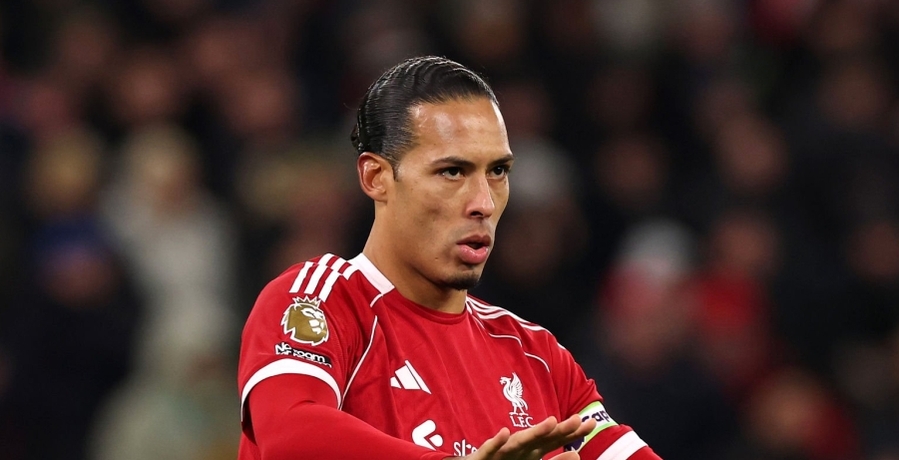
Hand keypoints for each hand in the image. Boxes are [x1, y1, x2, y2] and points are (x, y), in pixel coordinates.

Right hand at [455, 414, 596, 459]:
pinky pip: (489, 450)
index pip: (555, 439)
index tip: (592, 422)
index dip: (572, 432)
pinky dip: (495, 442)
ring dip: (533, 433)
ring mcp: (502, 452)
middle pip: (542, 439)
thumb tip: (577, 454)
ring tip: (550, 422)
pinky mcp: (483, 458)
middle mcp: (519, 448)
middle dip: (560, 429)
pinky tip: (503, 433)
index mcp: (532, 450)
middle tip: (579, 419)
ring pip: (519, 443)